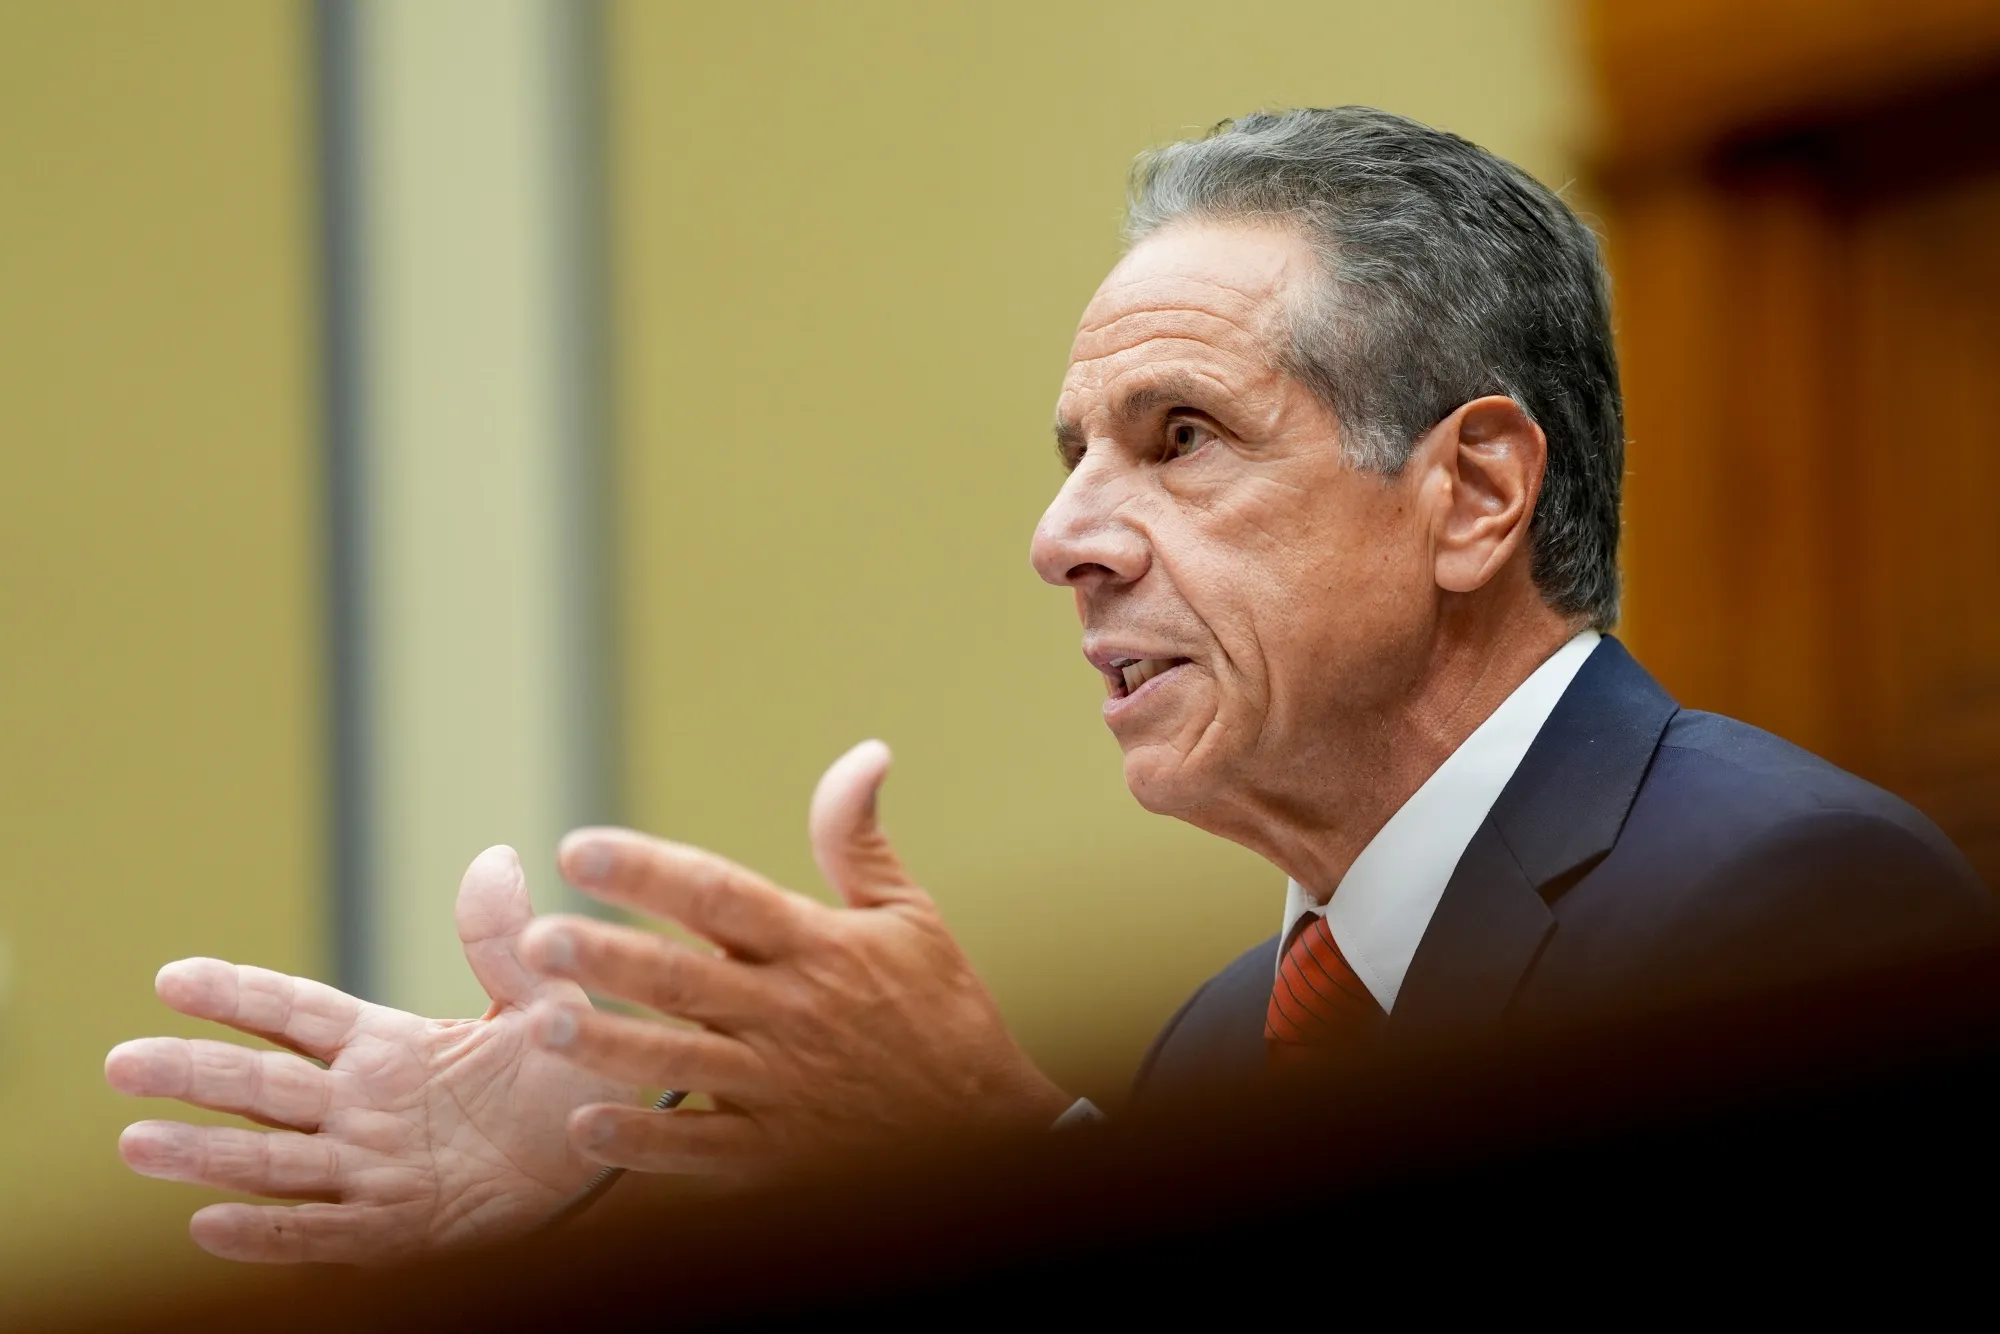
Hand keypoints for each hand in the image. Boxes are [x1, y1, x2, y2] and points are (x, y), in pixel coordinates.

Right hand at [105, 848, 637, 1262]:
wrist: (610, 1144)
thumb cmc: (569, 1068)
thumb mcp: (543, 998)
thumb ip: (505, 943)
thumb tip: (494, 858)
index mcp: (388, 1045)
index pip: (295, 1015)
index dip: (236, 997)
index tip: (171, 979)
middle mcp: (364, 1104)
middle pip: (263, 1087)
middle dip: (193, 1074)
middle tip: (121, 1062)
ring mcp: (372, 1167)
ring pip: (274, 1160)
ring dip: (208, 1154)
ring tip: (137, 1143)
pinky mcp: (396, 1226)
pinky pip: (323, 1230)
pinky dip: (269, 1231)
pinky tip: (208, 1225)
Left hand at [517, 740, 1071, 1174]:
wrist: (988, 1129)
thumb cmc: (941, 1011)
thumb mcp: (909, 915)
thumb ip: (858, 840)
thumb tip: (864, 752)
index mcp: (818, 945)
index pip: (721, 895)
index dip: (648, 871)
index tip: (579, 848)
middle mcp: (792, 1013)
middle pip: (682, 979)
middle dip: (606, 956)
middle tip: (539, 939)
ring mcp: (781, 1088)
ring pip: (676, 1061)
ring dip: (605, 1044)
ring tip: (538, 1022)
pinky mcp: (776, 1155)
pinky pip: (698, 1149)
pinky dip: (642, 1141)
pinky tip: (584, 1127)